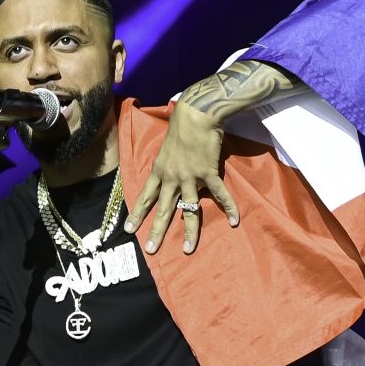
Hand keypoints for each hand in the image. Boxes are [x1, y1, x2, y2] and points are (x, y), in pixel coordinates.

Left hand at [123, 60, 300, 253]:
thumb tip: (173, 178)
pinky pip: (219, 194)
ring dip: (189, 231)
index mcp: (159, 171)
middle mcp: (171, 177)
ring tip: (188, 248)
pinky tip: (234, 220)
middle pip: (163, 209)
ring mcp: (189, 177)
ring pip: (188, 210)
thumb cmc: (181, 128)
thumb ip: (168, 166)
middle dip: (157, 231)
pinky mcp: (207, 174)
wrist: (196, 115)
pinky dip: (229, 207)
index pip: (146, 197)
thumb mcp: (166, 149)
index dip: (137, 214)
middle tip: (151, 250)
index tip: (129, 230)